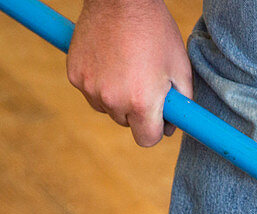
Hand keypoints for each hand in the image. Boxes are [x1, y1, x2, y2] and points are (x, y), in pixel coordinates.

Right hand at [67, 0, 191, 146]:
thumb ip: (181, 103)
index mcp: (141, 102)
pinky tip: (109, 60)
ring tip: (127, 67)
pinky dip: (99, 83)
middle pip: (126, 124)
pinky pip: (90, 91)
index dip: (156, 130)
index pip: (147, 140)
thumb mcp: (180, 67)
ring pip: (107, 108)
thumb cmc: (155, 31)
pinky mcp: (74, 75)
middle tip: (144, 81)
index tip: (159, 117)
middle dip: (137, 110)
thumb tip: (174, 124)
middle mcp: (112, 100)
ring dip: (117, 97)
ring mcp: (89, 88)